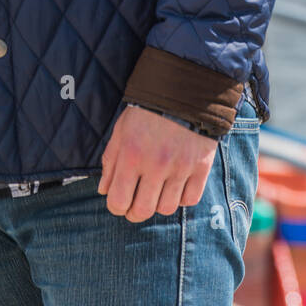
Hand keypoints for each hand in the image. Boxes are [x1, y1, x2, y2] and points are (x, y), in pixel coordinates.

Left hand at [98, 104, 216, 221]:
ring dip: (158, 204)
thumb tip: (104, 192)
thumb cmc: (145, 112)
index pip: (118, 201)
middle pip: (143, 210)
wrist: (182, 92)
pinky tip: (175, 185)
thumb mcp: (120, 131)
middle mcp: (156, 165)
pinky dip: (181, 198)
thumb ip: (110, 162)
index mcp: (131, 155)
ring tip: (156, 191)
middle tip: (135, 207)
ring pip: (167, 208)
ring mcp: (181, 167)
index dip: (116, 207)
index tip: (119, 203)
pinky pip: (190, 200)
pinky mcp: (201, 167)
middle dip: (135, 213)